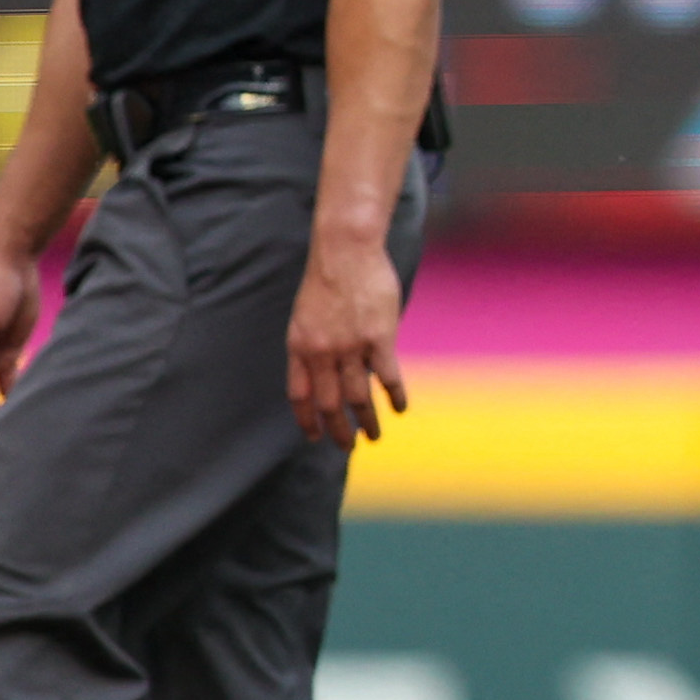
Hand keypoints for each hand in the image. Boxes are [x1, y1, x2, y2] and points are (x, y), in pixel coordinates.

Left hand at [287, 241, 411, 447]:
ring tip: (374, 437)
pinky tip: (400, 409)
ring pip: (358, 397)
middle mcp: (321, 353)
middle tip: (347, 448)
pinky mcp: (379, 339)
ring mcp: (350, 347)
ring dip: (367, 422)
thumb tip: (328, 368)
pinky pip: (388, 377)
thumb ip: (314, 344)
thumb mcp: (306, 315)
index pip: (299, 395)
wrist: (345, 252)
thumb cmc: (327, 278)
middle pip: (329, 403)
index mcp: (299, 347)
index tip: (314, 437)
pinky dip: (395, 396)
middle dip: (338, 430)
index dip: (306, 420)